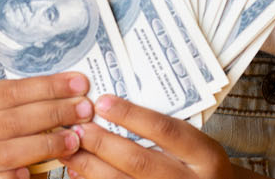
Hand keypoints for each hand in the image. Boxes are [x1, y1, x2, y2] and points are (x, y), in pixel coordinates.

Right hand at [0, 73, 95, 178]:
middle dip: (54, 113)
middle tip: (84, 110)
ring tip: (74, 140)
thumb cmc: (4, 137)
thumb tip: (76, 86)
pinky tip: (41, 170)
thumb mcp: (10, 114)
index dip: (48, 86)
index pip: (11, 90)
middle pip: (12, 120)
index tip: (79, 84)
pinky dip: (21, 176)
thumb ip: (33, 103)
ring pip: (8, 152)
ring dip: (46, 144)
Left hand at [58, 95, 234, 178]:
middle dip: (103, 144)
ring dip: (90, 167)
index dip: (131, 115)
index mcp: (205, 155)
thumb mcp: (196, 144)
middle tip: (77, 128)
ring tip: (70, 149)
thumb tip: (112, 108)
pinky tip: (77, 172)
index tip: (102, 102)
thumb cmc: (200, 165)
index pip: (165, 130)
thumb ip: (165, 130)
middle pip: (139, 161)